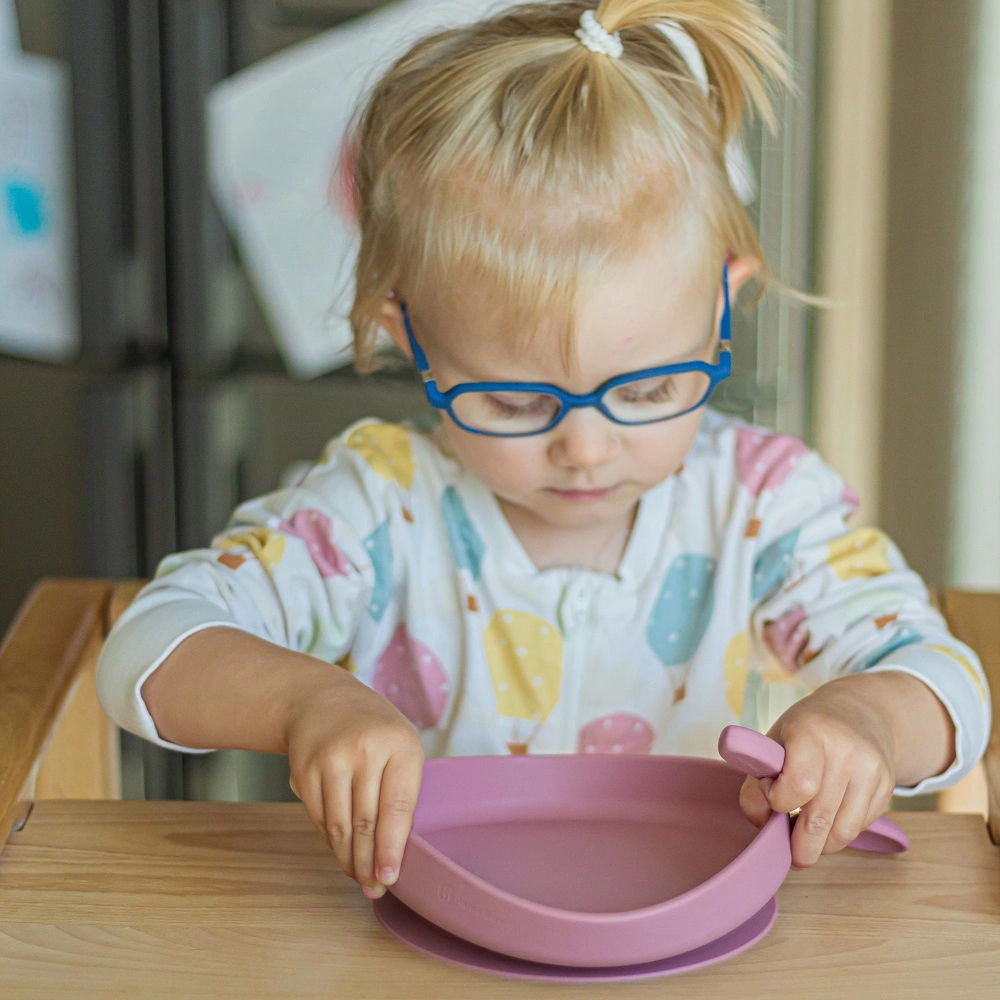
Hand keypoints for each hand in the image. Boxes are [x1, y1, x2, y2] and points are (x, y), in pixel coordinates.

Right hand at [285, 669, 423, 897]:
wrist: (323, 699)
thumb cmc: (373, 729)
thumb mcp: (401, 746)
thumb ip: (402, 790)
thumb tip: (396, 850)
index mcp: (399, 745)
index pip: (396, 807)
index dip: (392, 847)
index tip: (390, 876)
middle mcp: (363, 751)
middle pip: (365, 822)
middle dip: (369, 863)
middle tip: (374, 888)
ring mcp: (329, 760)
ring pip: (339, 826)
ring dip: (348, 859)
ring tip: (359, 877)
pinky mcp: (303, 771)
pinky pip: (318, 819)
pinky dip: (330, 841)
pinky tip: (341, 851)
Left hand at [738, 677, 896, 867]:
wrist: (861, 711)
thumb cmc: (807, 729)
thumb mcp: (774, 739)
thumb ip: (756, 779)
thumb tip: (762, 822)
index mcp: (812, 732)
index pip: (798, 785)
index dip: (778, 800)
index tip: (771, 795)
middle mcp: (847, 751)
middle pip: (820, 819)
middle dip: (800, 847)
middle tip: (789, 855)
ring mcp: (872, 770)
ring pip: (843, 832)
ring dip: (821, 846)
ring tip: (806, 841)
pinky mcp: (888, 787)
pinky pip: (860, 827)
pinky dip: (840, 834)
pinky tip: (828, 823)